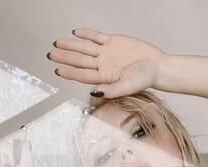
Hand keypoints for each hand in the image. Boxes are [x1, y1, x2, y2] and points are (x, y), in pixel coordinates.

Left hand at [48, 27, 165, 98]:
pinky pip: (97, 36)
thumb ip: (110, 91)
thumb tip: (94, 93)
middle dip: (65, 57)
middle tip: (51, 55)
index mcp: (104, 77)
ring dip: (71, 45)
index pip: (83, 75)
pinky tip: (75, 32)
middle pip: (80, 60)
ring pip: (85, 47)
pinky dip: (86, 34)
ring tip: (57, 43)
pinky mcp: (113, 41)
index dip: (70, 72)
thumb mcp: (127, 88)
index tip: (58, 70)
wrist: (157, 66)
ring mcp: (107, 53)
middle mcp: (103, 65)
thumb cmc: (144, 80)